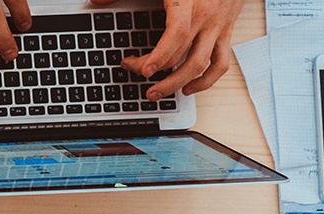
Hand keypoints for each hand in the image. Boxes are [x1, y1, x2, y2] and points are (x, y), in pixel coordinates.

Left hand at [107, 0, 246, 98]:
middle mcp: (205, 18)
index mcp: (187, 3)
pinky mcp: (226, 33)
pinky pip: (221, 63)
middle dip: (155, 70)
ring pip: (201, 65)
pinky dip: (206, 80)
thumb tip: (97, 0)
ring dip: (178, 84)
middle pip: (181, 54)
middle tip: (135, 74)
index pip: (176, 33)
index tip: (143, 68)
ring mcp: (217, 27)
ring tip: (156, 93)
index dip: (160, 55)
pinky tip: (188, 88)